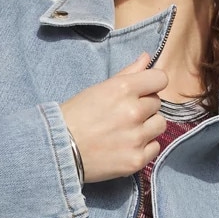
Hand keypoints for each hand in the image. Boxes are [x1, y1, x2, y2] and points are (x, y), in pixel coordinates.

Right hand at [59, 52, 167, 184]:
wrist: (58, 150)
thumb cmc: (75, 117)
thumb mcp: (98, 89)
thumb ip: (127, 74)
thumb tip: (146, 57)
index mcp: (124, 89)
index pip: (160, 79)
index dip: (152, 85)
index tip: (143, 92)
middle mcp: (134, 112)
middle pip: (157, 104)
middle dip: (144, 108)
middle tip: (124, 116)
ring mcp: (136, 137)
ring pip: (159, 125)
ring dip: (147, 127)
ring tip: (127, 132)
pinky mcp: (136, 159)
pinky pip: (155, 147)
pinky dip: (144, 148)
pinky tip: (126, 147)